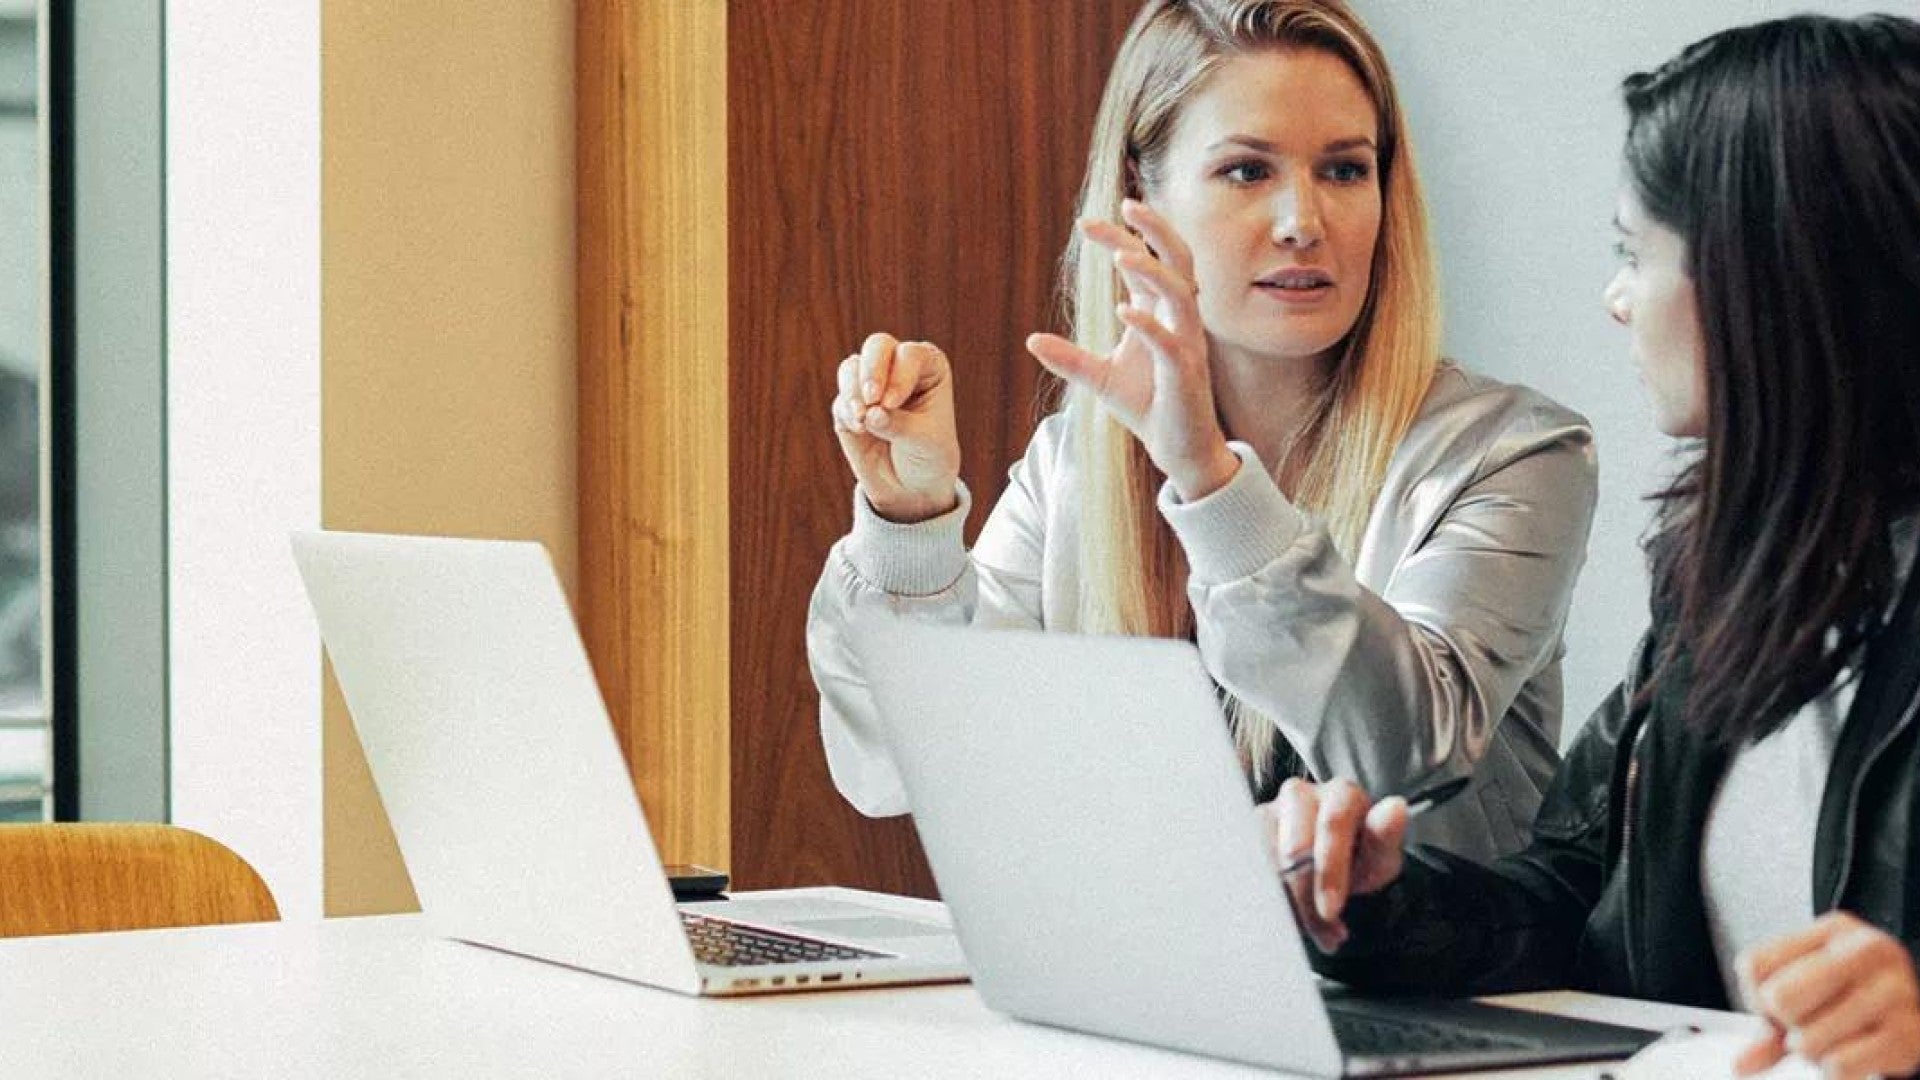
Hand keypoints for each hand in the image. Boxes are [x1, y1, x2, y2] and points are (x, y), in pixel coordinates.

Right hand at [830, 332, 961, 523]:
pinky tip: (859, 430)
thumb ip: (898, 425)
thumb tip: (869, 414)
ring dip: (852, 391)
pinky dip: (847, 413)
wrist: (912, 485)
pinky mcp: (849, 405)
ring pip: (852, 367)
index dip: (898, 375)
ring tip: (861, 419)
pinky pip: (840, 400)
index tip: (891, 404)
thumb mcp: (925, 442)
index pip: (910, 355)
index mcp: (928, 367)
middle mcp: (898, 367)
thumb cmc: (929, 456)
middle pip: (877, 346)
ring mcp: (871, 383)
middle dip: (871, 370)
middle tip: (871, 399)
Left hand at [1026, 199, 1238, 500]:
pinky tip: (1126, 310)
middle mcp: (1179, 319)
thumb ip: (1069, 358)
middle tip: (1127, 204)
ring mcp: (1187, 343)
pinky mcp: (1186, 372)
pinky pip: (1172, 340)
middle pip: (1178, 259)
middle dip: (1155, 230)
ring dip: (1153, 271)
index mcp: (1160, 312)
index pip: (1146, 261)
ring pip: (1181, 292)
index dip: (1120, 237)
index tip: (1086, 223)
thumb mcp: (1099, 378)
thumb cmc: (1147, 405)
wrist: (1176, 448)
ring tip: (1123, 256)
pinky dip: (1150, 324)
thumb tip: (1032, 339)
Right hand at [1258, 778, 1409, 952]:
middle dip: (1307, 897)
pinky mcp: (1247, 834)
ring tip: (1310, 930)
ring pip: (1267, 861)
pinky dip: (1268, 899)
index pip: (1332, 826)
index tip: (1331, 910)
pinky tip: (1288, 917)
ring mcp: (1269, 811)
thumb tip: (1396, 808)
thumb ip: (1386, 836)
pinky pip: (1248, 870)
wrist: (1336, 868)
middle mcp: (1300, 794)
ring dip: (1287, 903)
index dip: (1330, 871)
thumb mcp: (1382, 855)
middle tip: (1324, 933)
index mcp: (1341, 793)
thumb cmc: (1361, 856)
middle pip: (1294, 848)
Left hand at [1735, 911, 1919, 1078]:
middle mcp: (1869, 950)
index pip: (1754, 966)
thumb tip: (1741, 1065)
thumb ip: (1767, 1024)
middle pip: (1779, 999)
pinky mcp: (1909, 1034)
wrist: (1914, 1017)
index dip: (1758, 997)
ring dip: (1812, 1051)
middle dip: (1785, 1024)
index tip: (1787, 1002)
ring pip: (1807, 1040)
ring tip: (1837, 1038)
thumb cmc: (1853, 999)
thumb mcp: (1807, 994)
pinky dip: (1836, 1071)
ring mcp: (1895, 990)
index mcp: (1836, 930)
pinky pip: (1839, 1066)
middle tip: (1811, 1022)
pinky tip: (1856, 1053)